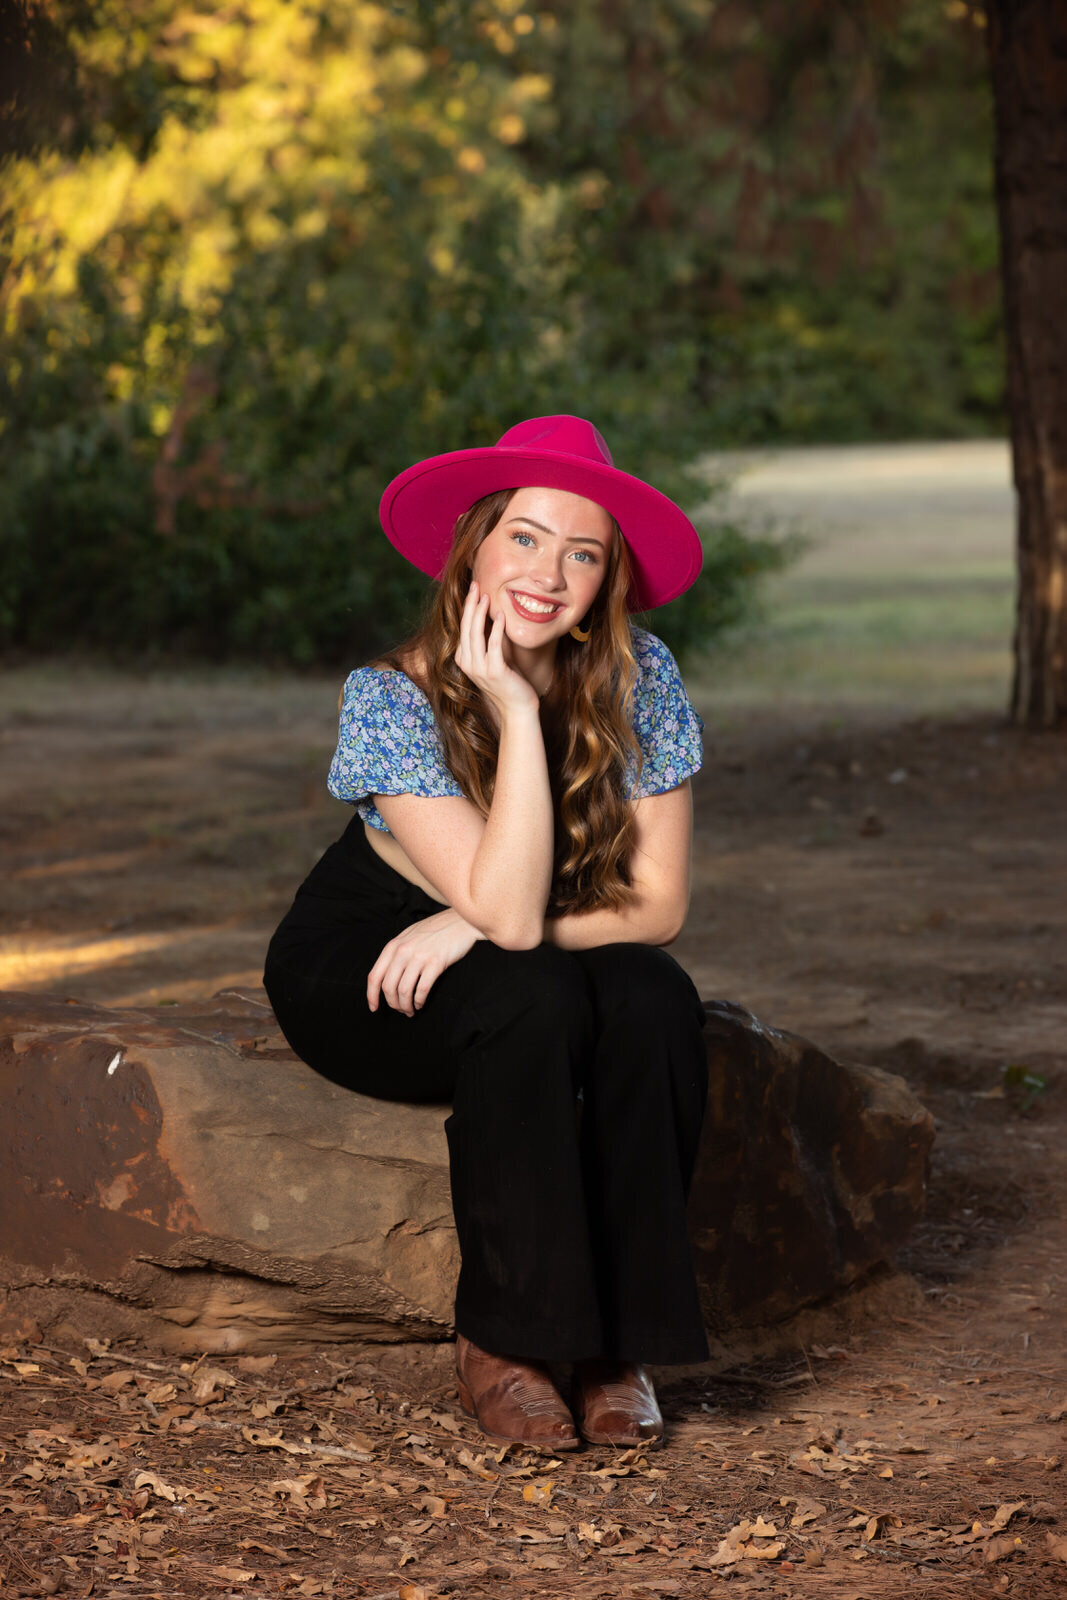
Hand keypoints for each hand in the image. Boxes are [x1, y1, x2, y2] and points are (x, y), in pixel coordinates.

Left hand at [367, 908, 483, 1015]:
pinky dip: (419, 1001)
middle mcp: (403, 951)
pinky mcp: (436, 963)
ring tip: (410, 1010)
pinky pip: (422, 989)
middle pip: (388, 987)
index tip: (374, 1007)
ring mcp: (419, 957)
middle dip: (393, 1004)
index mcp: (393, 946)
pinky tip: (421, 1003)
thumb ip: (396, 953)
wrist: (461, 920)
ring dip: (405, 1006)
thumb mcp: (409, 936)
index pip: (374, 976)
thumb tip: (386, 977)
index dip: (371, 995)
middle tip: (400, 1010)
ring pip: (404, 991)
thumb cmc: (436, 930)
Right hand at [454, 581, 539, 718]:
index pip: (463, 628)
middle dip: (470, 604)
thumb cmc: (509, 682)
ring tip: (486, 595)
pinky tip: (501, 615)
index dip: (467, 607)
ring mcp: (480, 668)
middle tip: (475, 584)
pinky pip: (493, 645)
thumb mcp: (494, 659)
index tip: (474, 590)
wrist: (517, 708)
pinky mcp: (495, 671)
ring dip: (480, 612)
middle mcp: (468, 664)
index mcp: (464, 659)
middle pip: (466, 627)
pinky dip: (496, 628)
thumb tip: (494, 617)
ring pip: (475, 634)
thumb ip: (490, 641)